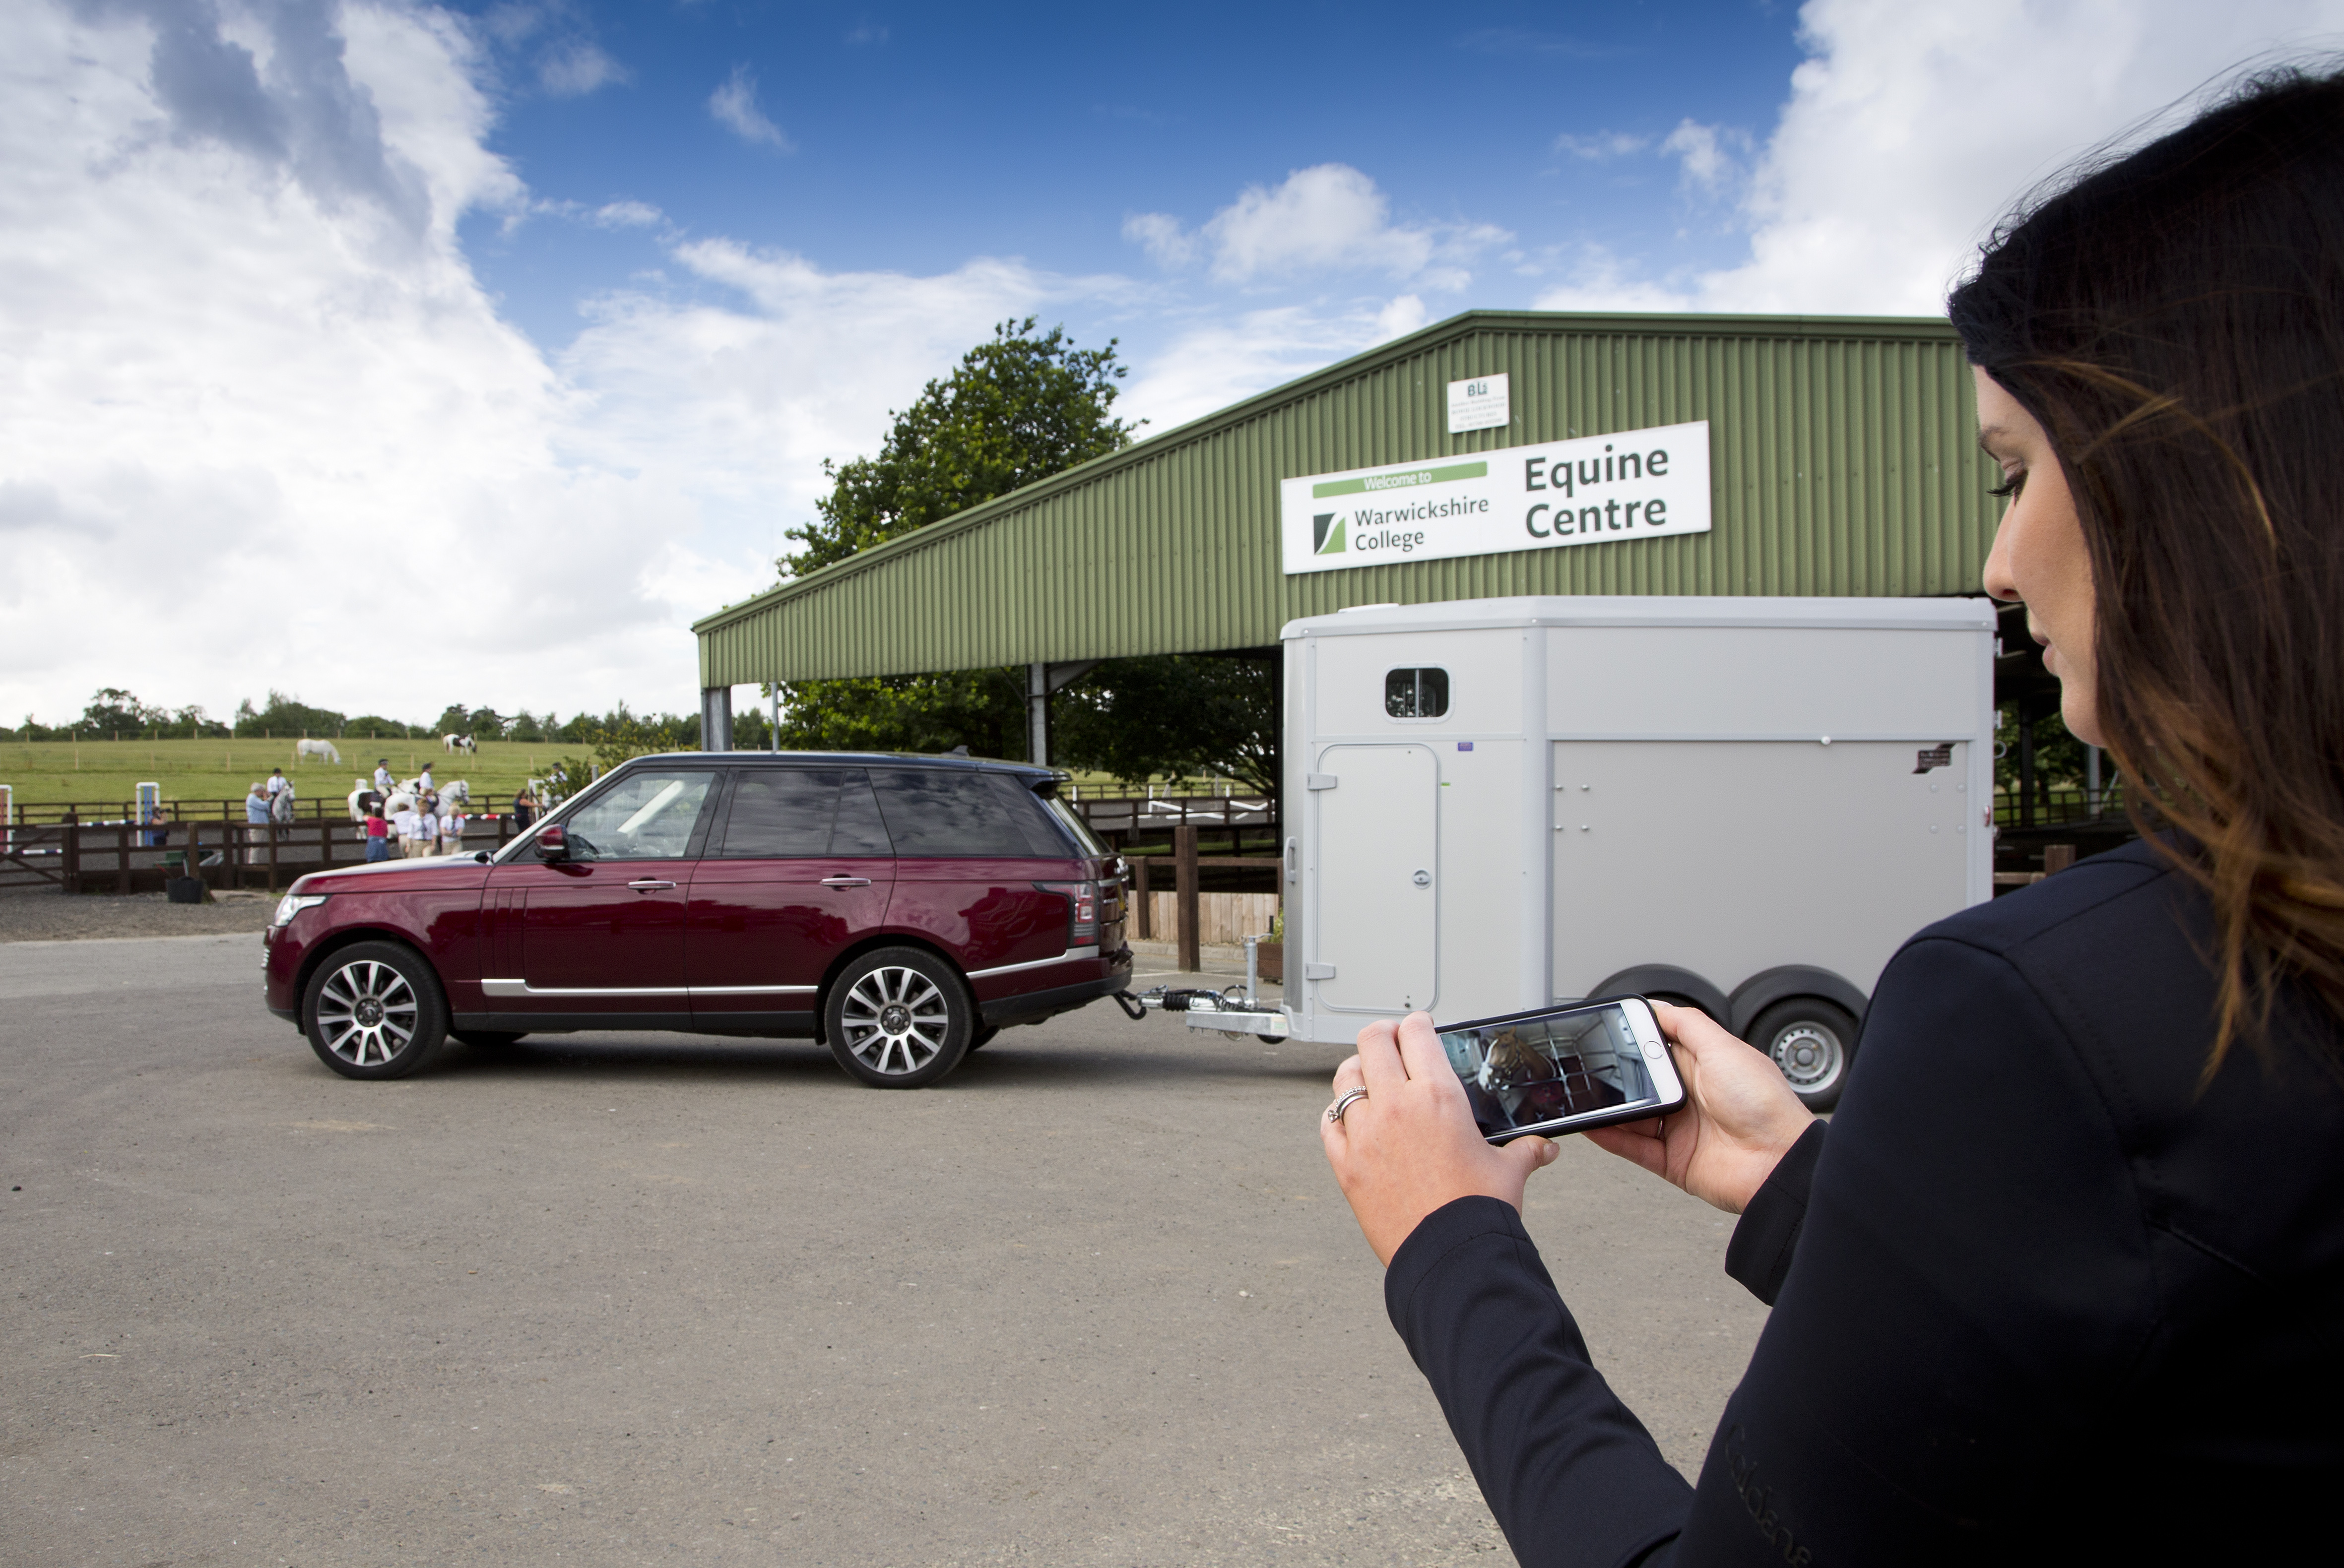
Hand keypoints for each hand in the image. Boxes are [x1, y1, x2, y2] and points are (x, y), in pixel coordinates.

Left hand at [1320, 1012, 1560, 1264]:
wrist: (1449, 1256)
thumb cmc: (1476, 1213)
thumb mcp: (1509, 1171)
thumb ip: (1525, 1150)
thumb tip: (1544, 1148)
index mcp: (1438, 1096)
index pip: (1417, 1033)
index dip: (1417, 1023)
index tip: (1419, 1026)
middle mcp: (1397, 1106)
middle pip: (1372, 1042)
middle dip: (1382, 1034)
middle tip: (1389, 1038)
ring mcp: (1366, 1134)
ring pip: (1345, 1079)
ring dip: (1356, 1070)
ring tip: (1365, 1073)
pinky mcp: (1346, 1164)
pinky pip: (1328, 1124)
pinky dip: (1335, 1115)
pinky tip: (1344, 1117)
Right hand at [1584, 1000, 1813, 1213]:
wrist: (1778, 1162)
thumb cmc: (1765, 1105)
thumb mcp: (1725, 1048)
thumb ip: (1688, 1024)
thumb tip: (1657, 1006)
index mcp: (1703, 1066)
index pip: (1658, 1049)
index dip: (1633, 1041)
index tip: (1607, 1033)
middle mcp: (1691, 1097)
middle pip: (1640, 1082)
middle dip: (1616, 1075)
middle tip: (1591, 1066)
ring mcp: (1681, 1129)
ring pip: (1632, 1115)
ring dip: (1609, 1107)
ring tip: (1585, 1096)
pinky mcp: (1673, 1159)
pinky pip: (1633, 1147)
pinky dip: (1611, 1137)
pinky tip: (1594, 1125)